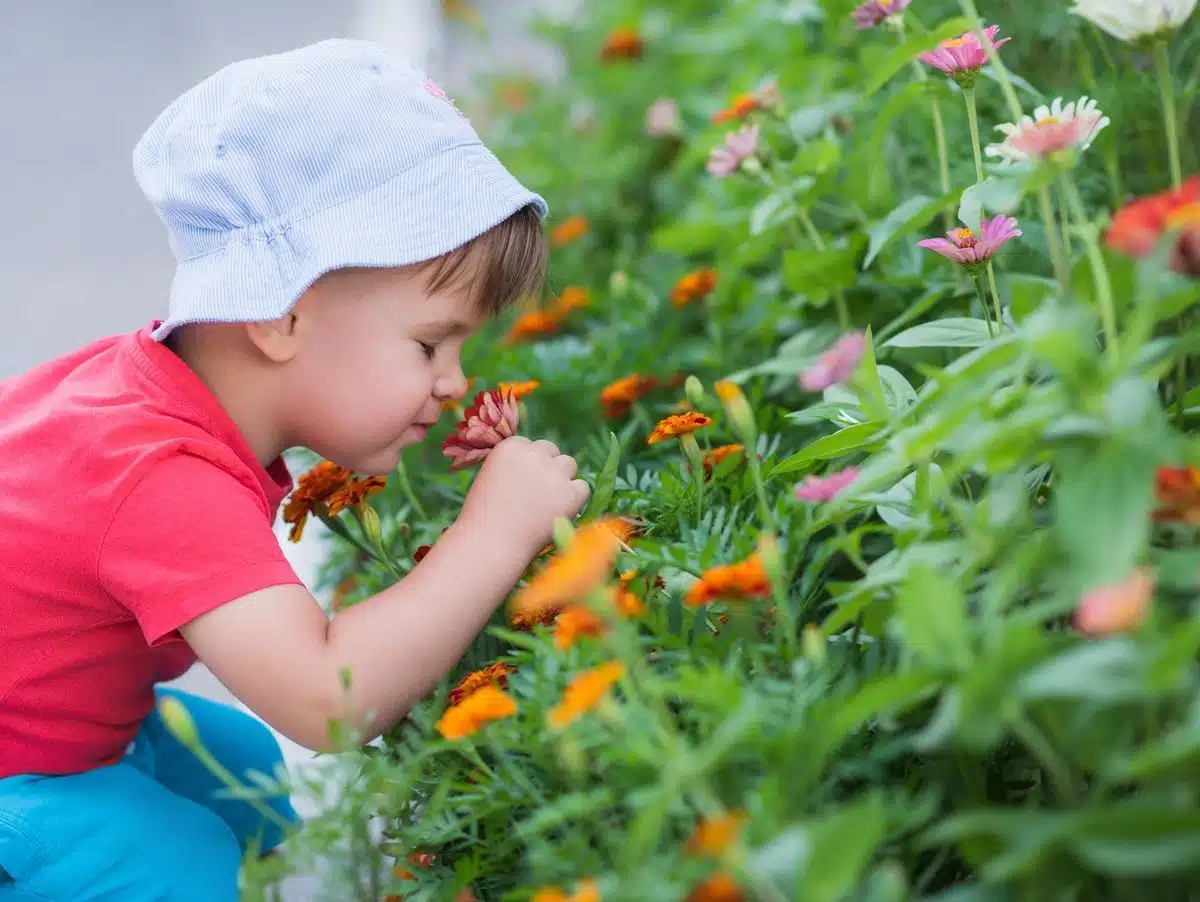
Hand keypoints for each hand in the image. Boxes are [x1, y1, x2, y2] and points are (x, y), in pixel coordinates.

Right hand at [459, 437, 589, 554]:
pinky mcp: (571, 494)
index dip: (528, 465)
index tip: (522, 484)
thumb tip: (538, 467)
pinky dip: (575, 500)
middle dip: (547, 468)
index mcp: (510, 447)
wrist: (490, 545)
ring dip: (562, 480)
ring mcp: (554, 473)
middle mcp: (534, 454)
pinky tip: (557, 514)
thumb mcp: (489, 480)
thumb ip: (512, 467)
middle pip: (551, 451)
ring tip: (547, 504)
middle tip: (537, 495)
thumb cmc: (483, 519)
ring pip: (569, 465)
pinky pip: (583, 488)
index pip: (530, 445)